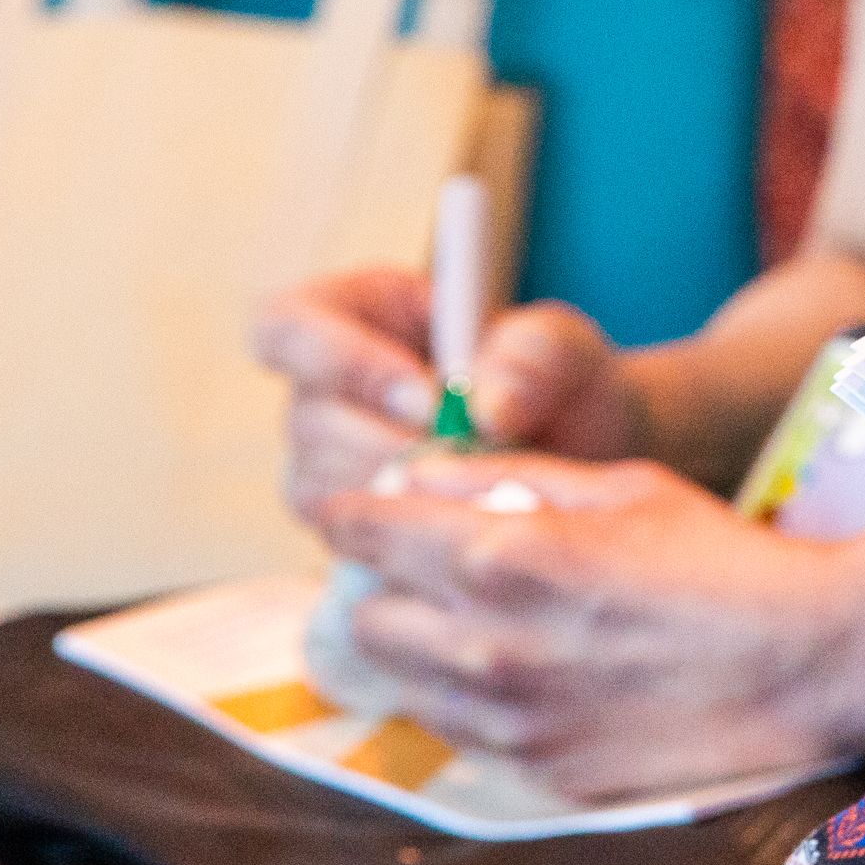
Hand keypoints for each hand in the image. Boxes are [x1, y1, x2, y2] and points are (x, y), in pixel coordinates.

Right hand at [254, 268, 645, 514]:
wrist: (576, 453)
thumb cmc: (553, 378)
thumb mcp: (561, 345)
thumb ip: (533, 356)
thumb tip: (489, 409)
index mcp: (348, 315)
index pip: (288, 327)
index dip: (341, 361)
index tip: (429, 397)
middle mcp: (318, 394)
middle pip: (309, 424)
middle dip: (396, 448)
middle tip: (479, 461)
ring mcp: (323, 467)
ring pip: (325, 494)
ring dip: (410, 499)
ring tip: (488, 489)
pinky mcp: (350, 531)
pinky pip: (352, 549)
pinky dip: (417, 543)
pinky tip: (475, 528)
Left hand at [310, 452, 864, 800]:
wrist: (812, 663)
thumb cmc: (725, 560)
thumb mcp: (623, 486)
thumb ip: (509, 479)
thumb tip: (414, 473)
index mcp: (503, 560)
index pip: (363, 532)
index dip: (350, 512)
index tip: (358, 507)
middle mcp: (487, 648)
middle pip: (361, 616)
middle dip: (381, 584)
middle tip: (425, 567)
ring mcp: (510, 722)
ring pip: (399, 683)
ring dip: (419, 647)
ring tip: (478, 622)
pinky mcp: (539, 772)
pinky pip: (459, 732)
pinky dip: (467, 699)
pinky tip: (524, 671)